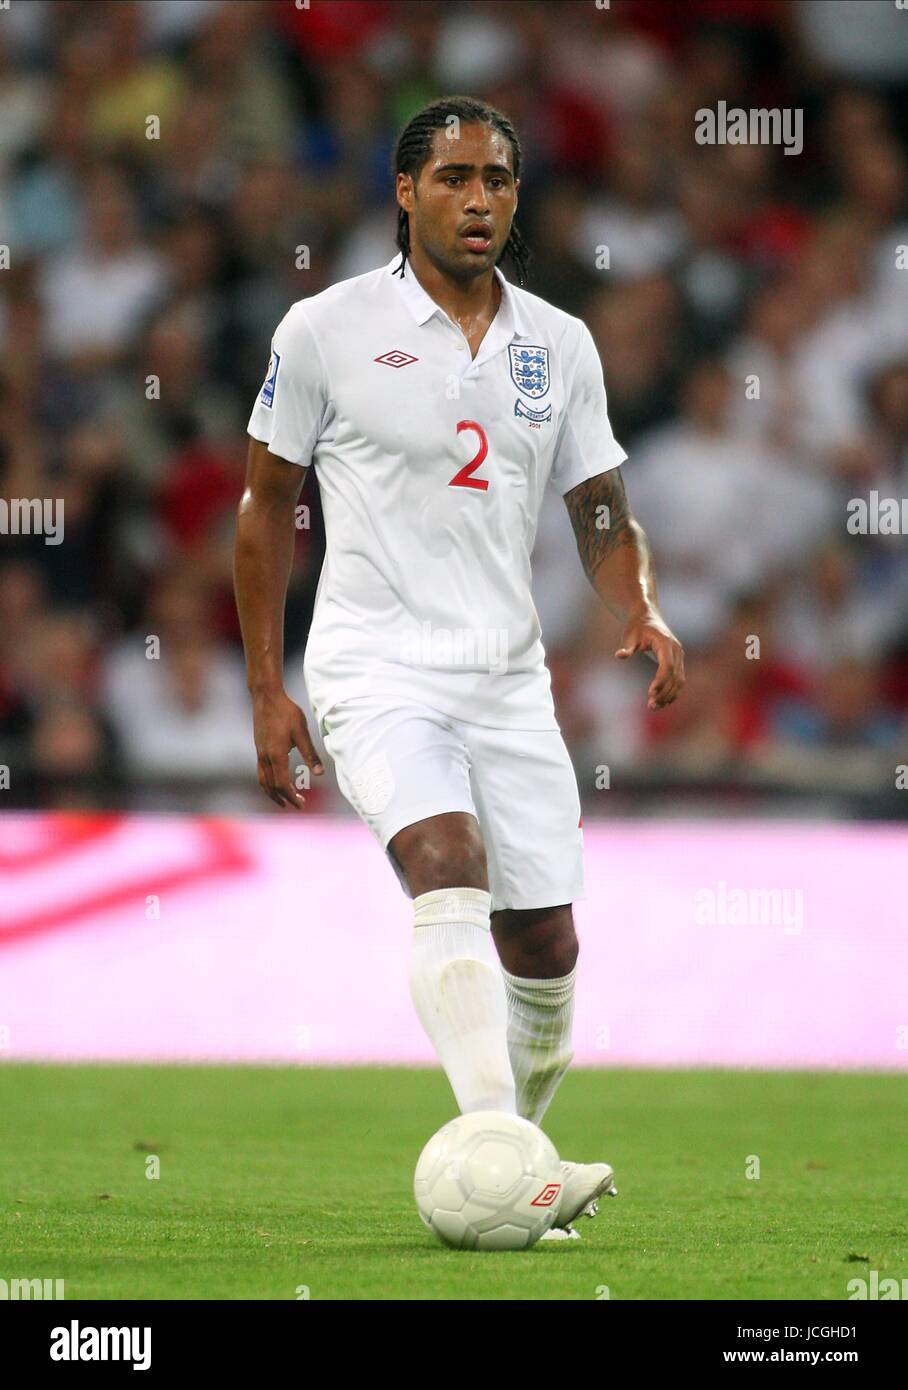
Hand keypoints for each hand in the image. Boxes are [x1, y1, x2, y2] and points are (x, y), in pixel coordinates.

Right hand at [251, 688, 323, 808]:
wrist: (266, 697)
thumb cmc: (286, 712)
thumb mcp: (302, 732)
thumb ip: (310, 754)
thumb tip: (320, 773)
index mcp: (276, 755)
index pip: (282, 784)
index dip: (292, 797)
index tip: (301, 805)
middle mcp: (265, 757)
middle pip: (271, 786)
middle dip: (283, 798)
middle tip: (297, 805)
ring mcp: (259, 753)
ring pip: (262, 780)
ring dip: (272, 793)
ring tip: (283, 800)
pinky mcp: (258, 748)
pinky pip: (260, 772)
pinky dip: (268, 782)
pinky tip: (276, 780)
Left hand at [616, 614, 685, 710]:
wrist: (647, 617)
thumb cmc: (637, 627)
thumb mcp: (629, 635)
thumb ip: (627, 646)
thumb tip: (619, 655)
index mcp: (665, 643)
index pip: (667, 666)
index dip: (661, 681)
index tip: (650, 693)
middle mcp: (676, 650)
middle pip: (675, 676)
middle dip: (664, 693)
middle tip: (650, 706)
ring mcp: (679, 656)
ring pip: (679, 680)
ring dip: (669, 695)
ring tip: (654, 707)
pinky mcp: (678, 661)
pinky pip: (679, 680)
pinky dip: (672, 692)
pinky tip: (662, 702)